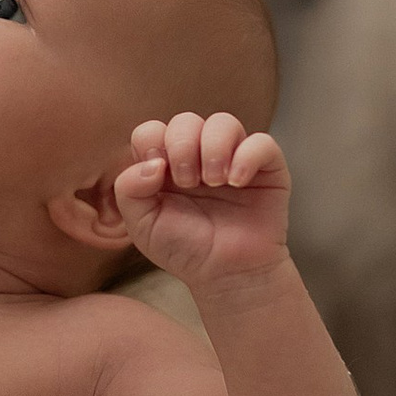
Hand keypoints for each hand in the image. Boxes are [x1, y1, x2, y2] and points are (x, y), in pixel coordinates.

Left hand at [113, 113, 291, 289]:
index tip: (159, 176)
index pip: (152, 130)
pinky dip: (247, 157)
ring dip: (213, 147)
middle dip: (182, 146)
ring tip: (214, 182)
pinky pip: (262, 143)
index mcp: (165, 164)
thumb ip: (129, 190)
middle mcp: (199, 156)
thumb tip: (152, 162)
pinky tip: (237, 183)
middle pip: (186, 120)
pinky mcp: (266, 168)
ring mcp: (233, 159)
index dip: (151, 144)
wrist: (226, 275)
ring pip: (224, 122)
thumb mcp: (142, 224)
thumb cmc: (185, 249)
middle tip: (188, 182)